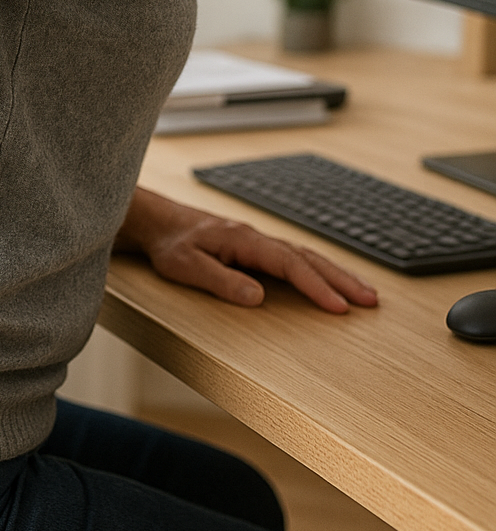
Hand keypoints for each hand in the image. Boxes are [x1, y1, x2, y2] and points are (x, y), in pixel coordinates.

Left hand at [116, 186, 377, 313]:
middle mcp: (257, 238)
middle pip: (308, 258)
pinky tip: (331, 281)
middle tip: (371, 300)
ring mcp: (259, 242)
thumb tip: (256, 297)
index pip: (290, 265)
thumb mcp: (187, 266)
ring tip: (364, 293)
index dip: (316, 287)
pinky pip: (296, 259)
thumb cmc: (171, 244)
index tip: (338, 307)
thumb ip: (221, 281)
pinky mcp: (256, 249)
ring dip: (336, 274)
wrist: (159, 222)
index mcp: (245, 240)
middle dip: (341, 279)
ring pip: (306, 256)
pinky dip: (319, 270)